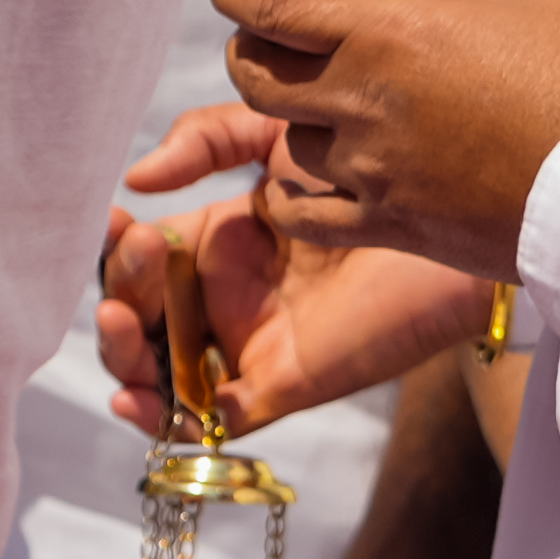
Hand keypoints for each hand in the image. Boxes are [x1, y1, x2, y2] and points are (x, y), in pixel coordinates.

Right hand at [99, 111, 502, 430]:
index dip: (115, 246)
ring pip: (158, 371)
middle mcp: (226, 300)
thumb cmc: (374, 176)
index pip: (141, 257)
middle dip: (116, 292)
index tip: (111, 220)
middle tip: (137, 253)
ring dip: (121, 354)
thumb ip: (205, 138)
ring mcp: (247, 346)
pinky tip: (135, 397)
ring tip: (119, 321)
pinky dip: (160, 419)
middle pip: (138, 315)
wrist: (447, 224)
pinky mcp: (277, 387)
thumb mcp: (277, 137)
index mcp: (219, 244)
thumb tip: (136, 179)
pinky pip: (205, 420)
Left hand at [215, 0, 559, 286]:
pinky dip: (292, 201)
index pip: (265, 3)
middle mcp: (361, 98)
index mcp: (387, 32)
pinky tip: (295, 191)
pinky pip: (306, 216)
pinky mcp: (391, 224)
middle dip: (250, 52)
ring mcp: (370, 167)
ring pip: (287, 140)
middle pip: (253, 72)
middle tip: (269, 42)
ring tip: (319, 110)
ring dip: (295, 123)